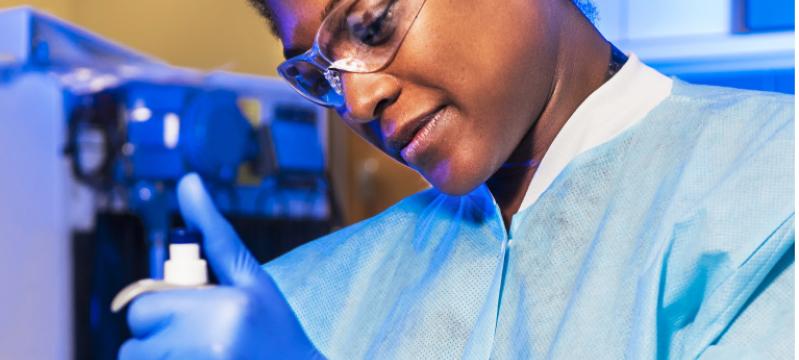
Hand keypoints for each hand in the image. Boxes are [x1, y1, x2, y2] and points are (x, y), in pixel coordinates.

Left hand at [119, 173, 322, 358]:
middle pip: (134, 344)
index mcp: (225, 308)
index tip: (192, 316)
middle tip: (197, 340)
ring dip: (160, 358)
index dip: (160, 311)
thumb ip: (214, 233)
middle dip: (157, 339)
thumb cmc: (274, 324)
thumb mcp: (249, 277)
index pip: (142, 309)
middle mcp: (211, 345)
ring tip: (201, 354)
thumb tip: (187, 180)